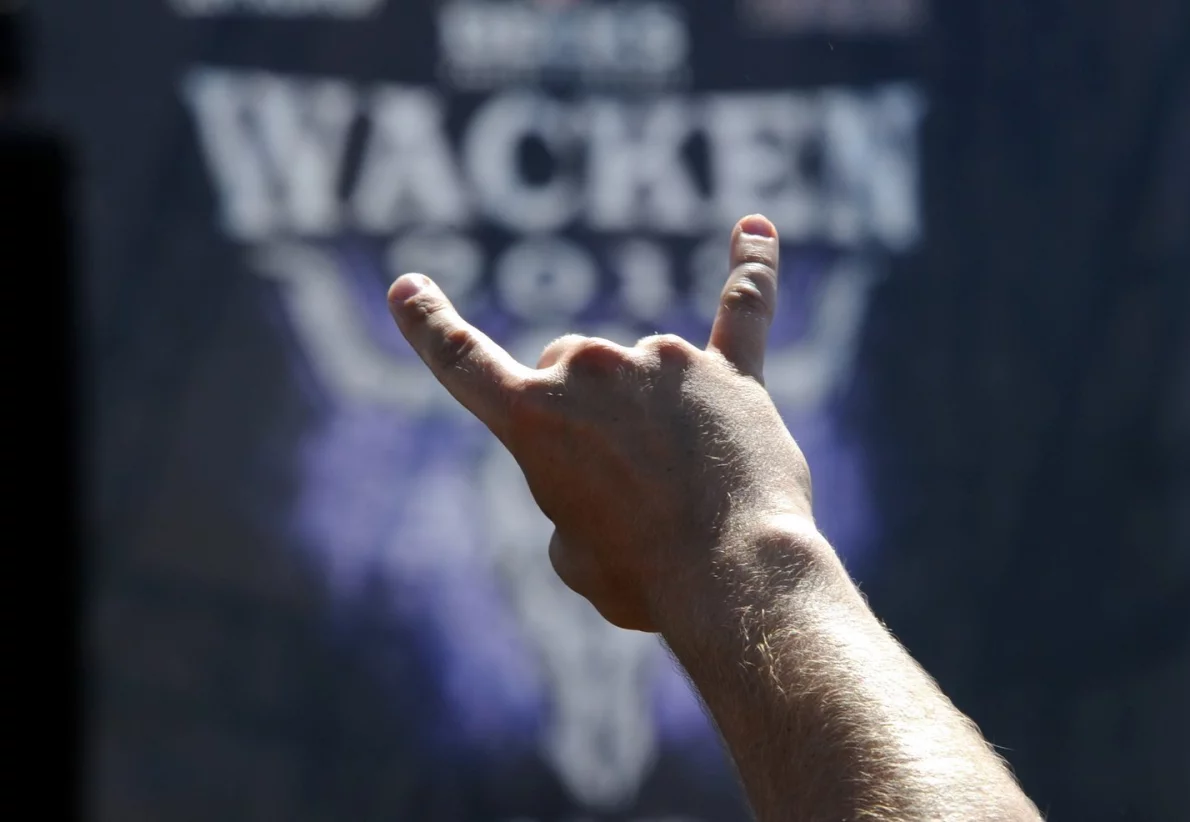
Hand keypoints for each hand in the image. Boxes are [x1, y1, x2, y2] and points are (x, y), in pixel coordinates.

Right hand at [387, 215, 813, 631]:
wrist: (732, 580)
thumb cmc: (643, 579)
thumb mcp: (573, 554)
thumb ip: (577, 493)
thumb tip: (621, 465)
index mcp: (531, 417)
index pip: (460, 359)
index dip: (428, 325)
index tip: (408, 287)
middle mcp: (593, 369)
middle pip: (571, 367)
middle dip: (590, 416)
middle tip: (627, 489)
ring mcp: (665, 362)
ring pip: (645, 368)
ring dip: (656, 415)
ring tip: (687, 486)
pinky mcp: (733, 374)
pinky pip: (745, 305)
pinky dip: (752, 268)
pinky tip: (756, 227)